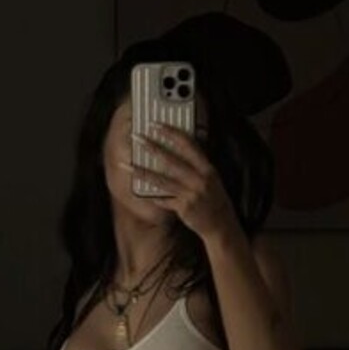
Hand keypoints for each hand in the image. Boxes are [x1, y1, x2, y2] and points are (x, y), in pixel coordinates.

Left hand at [126, 122, 237, 243]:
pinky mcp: (184, 208)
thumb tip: (181, 148)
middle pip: (171, 160)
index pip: (188, 145)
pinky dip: (153, 196)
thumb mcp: (212, 178)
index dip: (172, 133)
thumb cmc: (215, 199)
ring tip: (126, 165)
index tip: (156, 124)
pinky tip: (141, 192)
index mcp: (207, 168)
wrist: (222, 224)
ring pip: (162, 180)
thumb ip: (198, 165)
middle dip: (152, 147)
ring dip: (142, 172)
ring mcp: (191, 194)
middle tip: (136, 137)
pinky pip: (164, 200)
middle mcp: (199, 179)